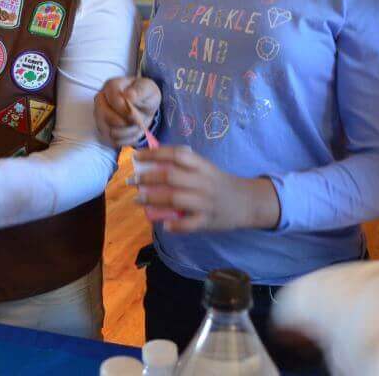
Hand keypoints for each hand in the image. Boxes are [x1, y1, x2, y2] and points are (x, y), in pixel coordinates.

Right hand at [95, 76, 161, 146]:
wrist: (143, 106)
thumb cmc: (144, 95)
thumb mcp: (148, 89)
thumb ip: (140, 91)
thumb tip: (129, 96)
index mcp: (111, 86)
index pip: (114, 100)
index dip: (126, 111)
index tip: (138, 116)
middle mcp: (100, 100)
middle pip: (107, 118)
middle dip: (127, 123)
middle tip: (139, 122)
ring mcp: (99, 116)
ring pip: (110, 132)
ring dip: (128, 132)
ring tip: (137, 126)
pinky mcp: (102, 130)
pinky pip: (112, 141)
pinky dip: (126, 140)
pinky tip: (132, 132)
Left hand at [130, 145, 279, 232]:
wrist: (247, 201)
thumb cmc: (218, 183)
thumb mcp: (205, 168)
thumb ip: (183, 165)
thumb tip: (151, 161)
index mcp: (202, 165)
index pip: (176, 154)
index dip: (154, 153)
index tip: (136, 156)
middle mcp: (203, 181)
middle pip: (171, 176)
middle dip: (146, 178)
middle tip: (131, 181)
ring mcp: (206, 202)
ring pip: (175, 199)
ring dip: (153, 199)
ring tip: (137, 200)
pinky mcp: (208, 221)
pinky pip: (189, 224)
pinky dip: (175, 225)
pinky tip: (164, 224)